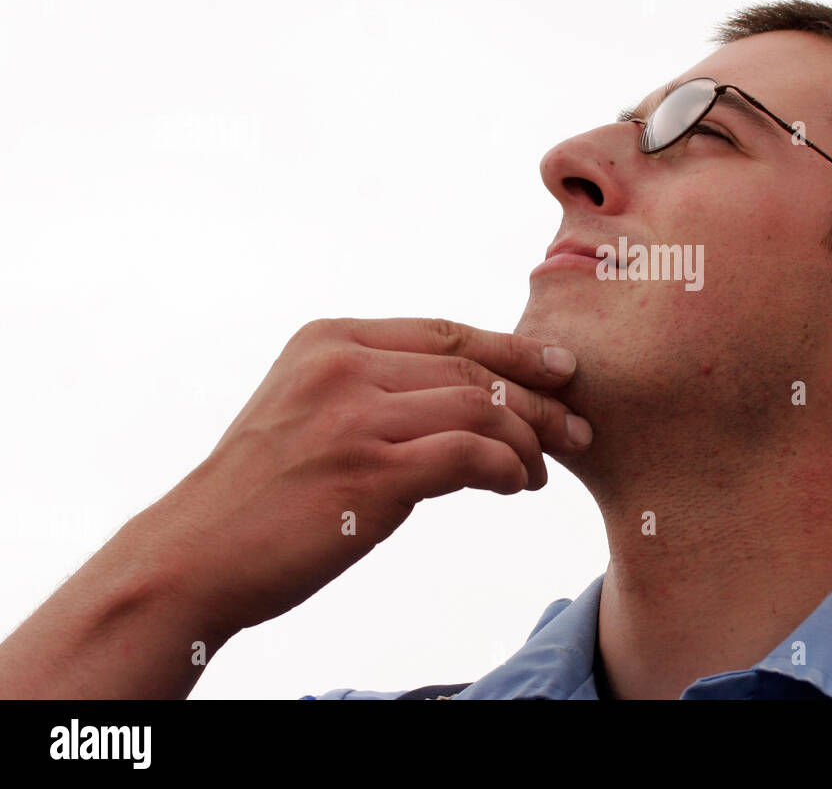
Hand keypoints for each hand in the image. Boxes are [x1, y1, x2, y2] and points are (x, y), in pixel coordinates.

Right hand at [136, 317, 590, 637]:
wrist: (193, 556)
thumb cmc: (260, 495)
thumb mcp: (308, 412)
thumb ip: (376, 390)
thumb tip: (471, 402)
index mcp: (329, 340)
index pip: (448, 333)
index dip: (514, 349)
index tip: (561, 368)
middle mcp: (343, 365)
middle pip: (474, 369)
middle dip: (538, 398)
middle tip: (579, 428)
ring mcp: (355, 416)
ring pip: (481, 409)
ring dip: (527, 442)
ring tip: (541, 473)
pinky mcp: (369, 472)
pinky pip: (471, 456)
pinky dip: (507, 469)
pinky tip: (515, 487)